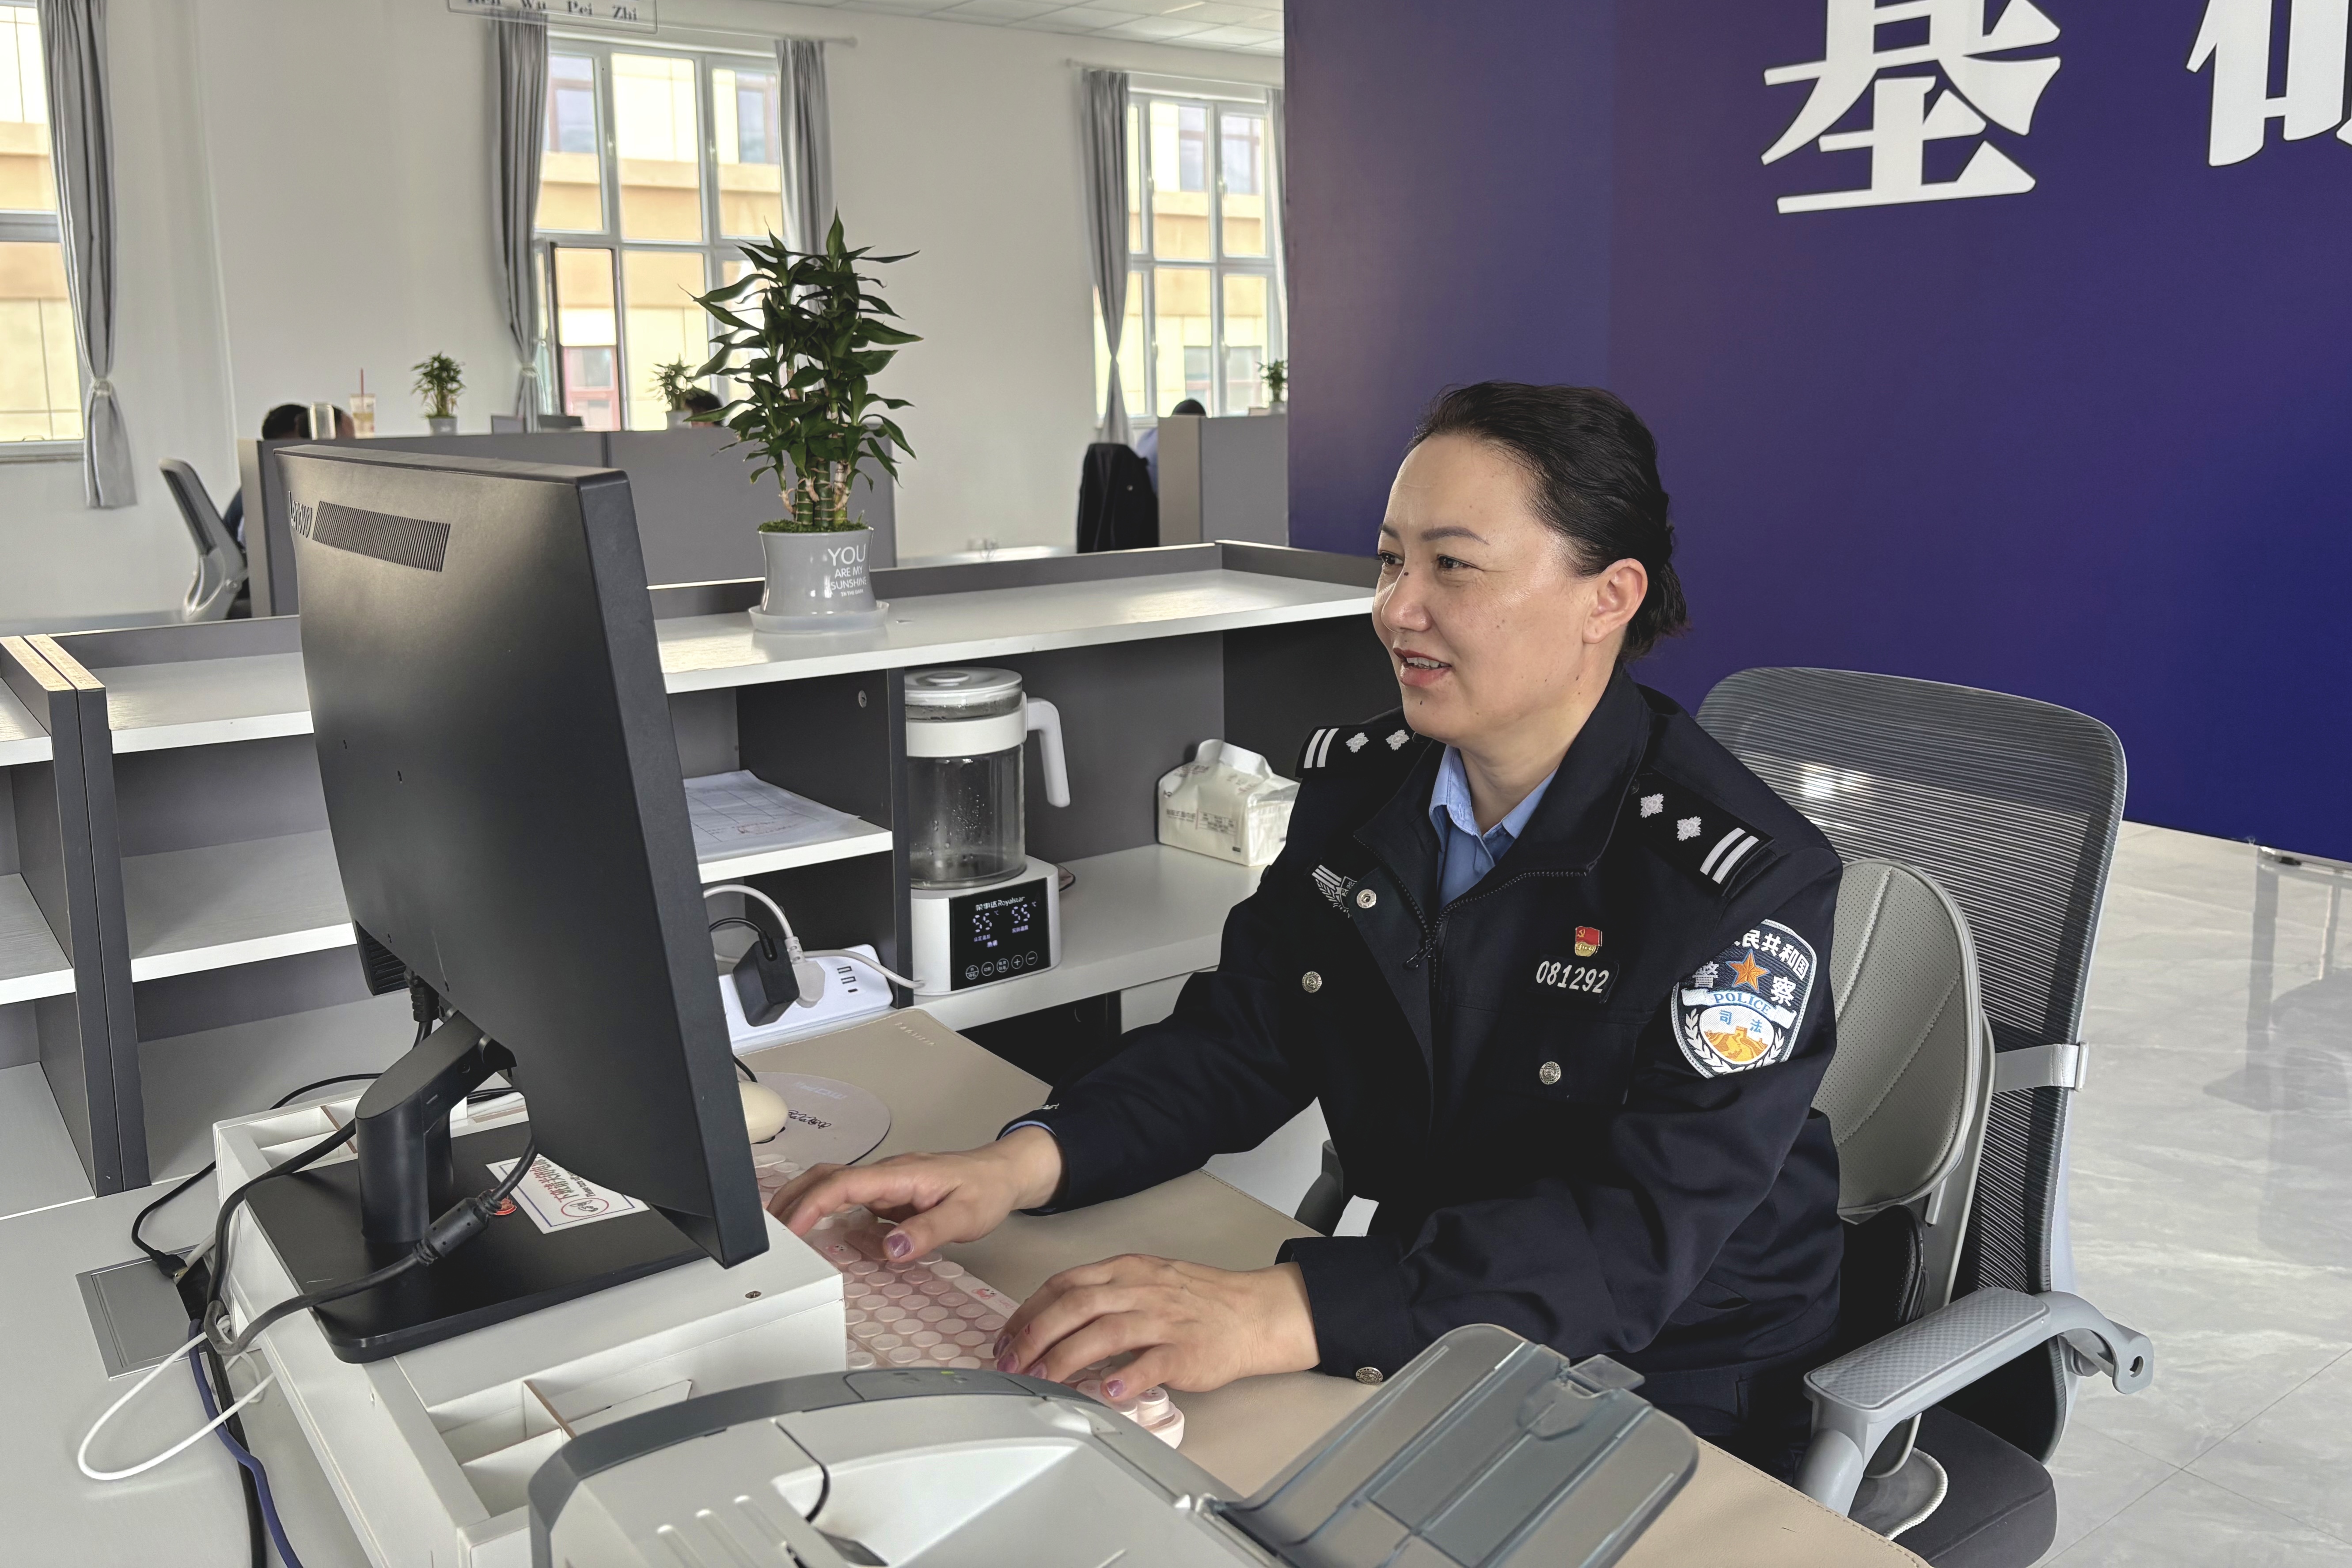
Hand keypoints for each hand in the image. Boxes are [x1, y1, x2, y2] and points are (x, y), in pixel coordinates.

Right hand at [763, 1126, 1063, 1256]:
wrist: (1003, 1174)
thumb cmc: (985, 1190)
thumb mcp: (964, 1216)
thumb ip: (927, 1232)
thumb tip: (891, 1249)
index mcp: (899, 1175)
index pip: (842, 1184)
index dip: (811, 1205)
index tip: (790, 1229)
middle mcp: (886, 1175)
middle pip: (825, 1178)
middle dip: (792, 1200)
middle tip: (769, 1230)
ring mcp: (886, 1184)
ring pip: (834, 1188)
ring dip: (808, 1207)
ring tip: (787, 1236)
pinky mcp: (889, 1195)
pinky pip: (852, 1203)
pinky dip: (832, 1217)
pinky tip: (830, 1238)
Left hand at [993, 1255, 1319, 1397]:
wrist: (1251, 1312)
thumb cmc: (1198, 1300)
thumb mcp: (1146, 1279)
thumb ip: (1103, 1294)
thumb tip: (1054, 1319)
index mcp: (1126, 1271)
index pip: (1065, 1284)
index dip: (1029, 1311)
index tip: (1007, 1337)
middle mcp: (1140, 1290)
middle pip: (1076, 1306)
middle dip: (1035, 1336)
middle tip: (1012, 1364)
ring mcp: (1163, 1319)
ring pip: (1105, 1332)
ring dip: (1066, 1357)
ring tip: (1043, 1380)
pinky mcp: (1185, 1350)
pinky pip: (1152, 1363)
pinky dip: (1128, 1377)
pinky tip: (1109, 1392)